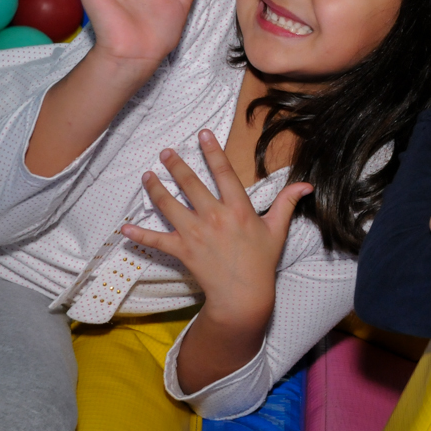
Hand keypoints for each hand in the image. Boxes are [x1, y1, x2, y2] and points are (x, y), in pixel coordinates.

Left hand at [122, 129, 311, 325]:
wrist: (243, 296)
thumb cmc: (261, 262)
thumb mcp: (277, 230)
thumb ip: (287, 203)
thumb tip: (306, 185)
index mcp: (238, 209)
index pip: (224, 173)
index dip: (213, 152)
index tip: (202, 135)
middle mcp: (215, 217)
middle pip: (191, 184)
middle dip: (176, 165)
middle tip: (166, 152)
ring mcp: (196, 234)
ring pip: (169, 205)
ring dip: (155, 188)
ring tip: (147, 175)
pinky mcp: (182, 251)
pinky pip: (157, 240)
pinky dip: (139, 235)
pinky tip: (125, 227)